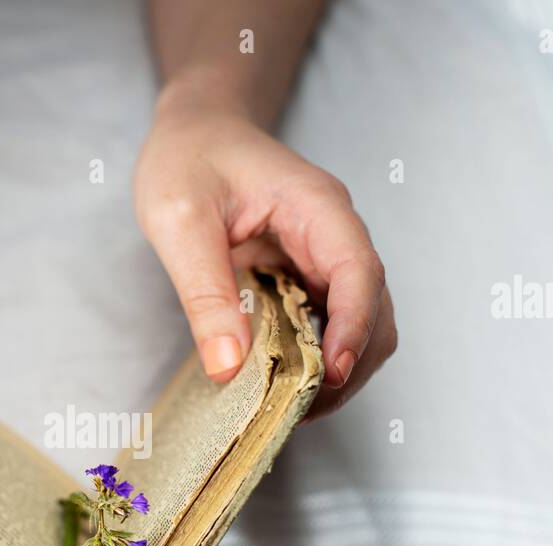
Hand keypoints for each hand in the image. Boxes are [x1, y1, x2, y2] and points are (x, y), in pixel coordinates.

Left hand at [134, 89, 395, 416]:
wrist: (193, 130)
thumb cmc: (186, 158)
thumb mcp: (178, 221)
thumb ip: (204, 292)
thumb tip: (228, 367)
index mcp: (316, 206)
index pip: (359, 271)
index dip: (354, 327)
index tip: (333, 374)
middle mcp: (334, 234)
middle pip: (375, 309)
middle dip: (350, 363)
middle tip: (298, 408)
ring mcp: (324, 258)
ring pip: (360, 325)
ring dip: (334, 369)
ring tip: (288, 405)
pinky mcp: (307, 278)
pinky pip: (326, 326)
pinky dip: (312, 360)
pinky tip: (280, 382)